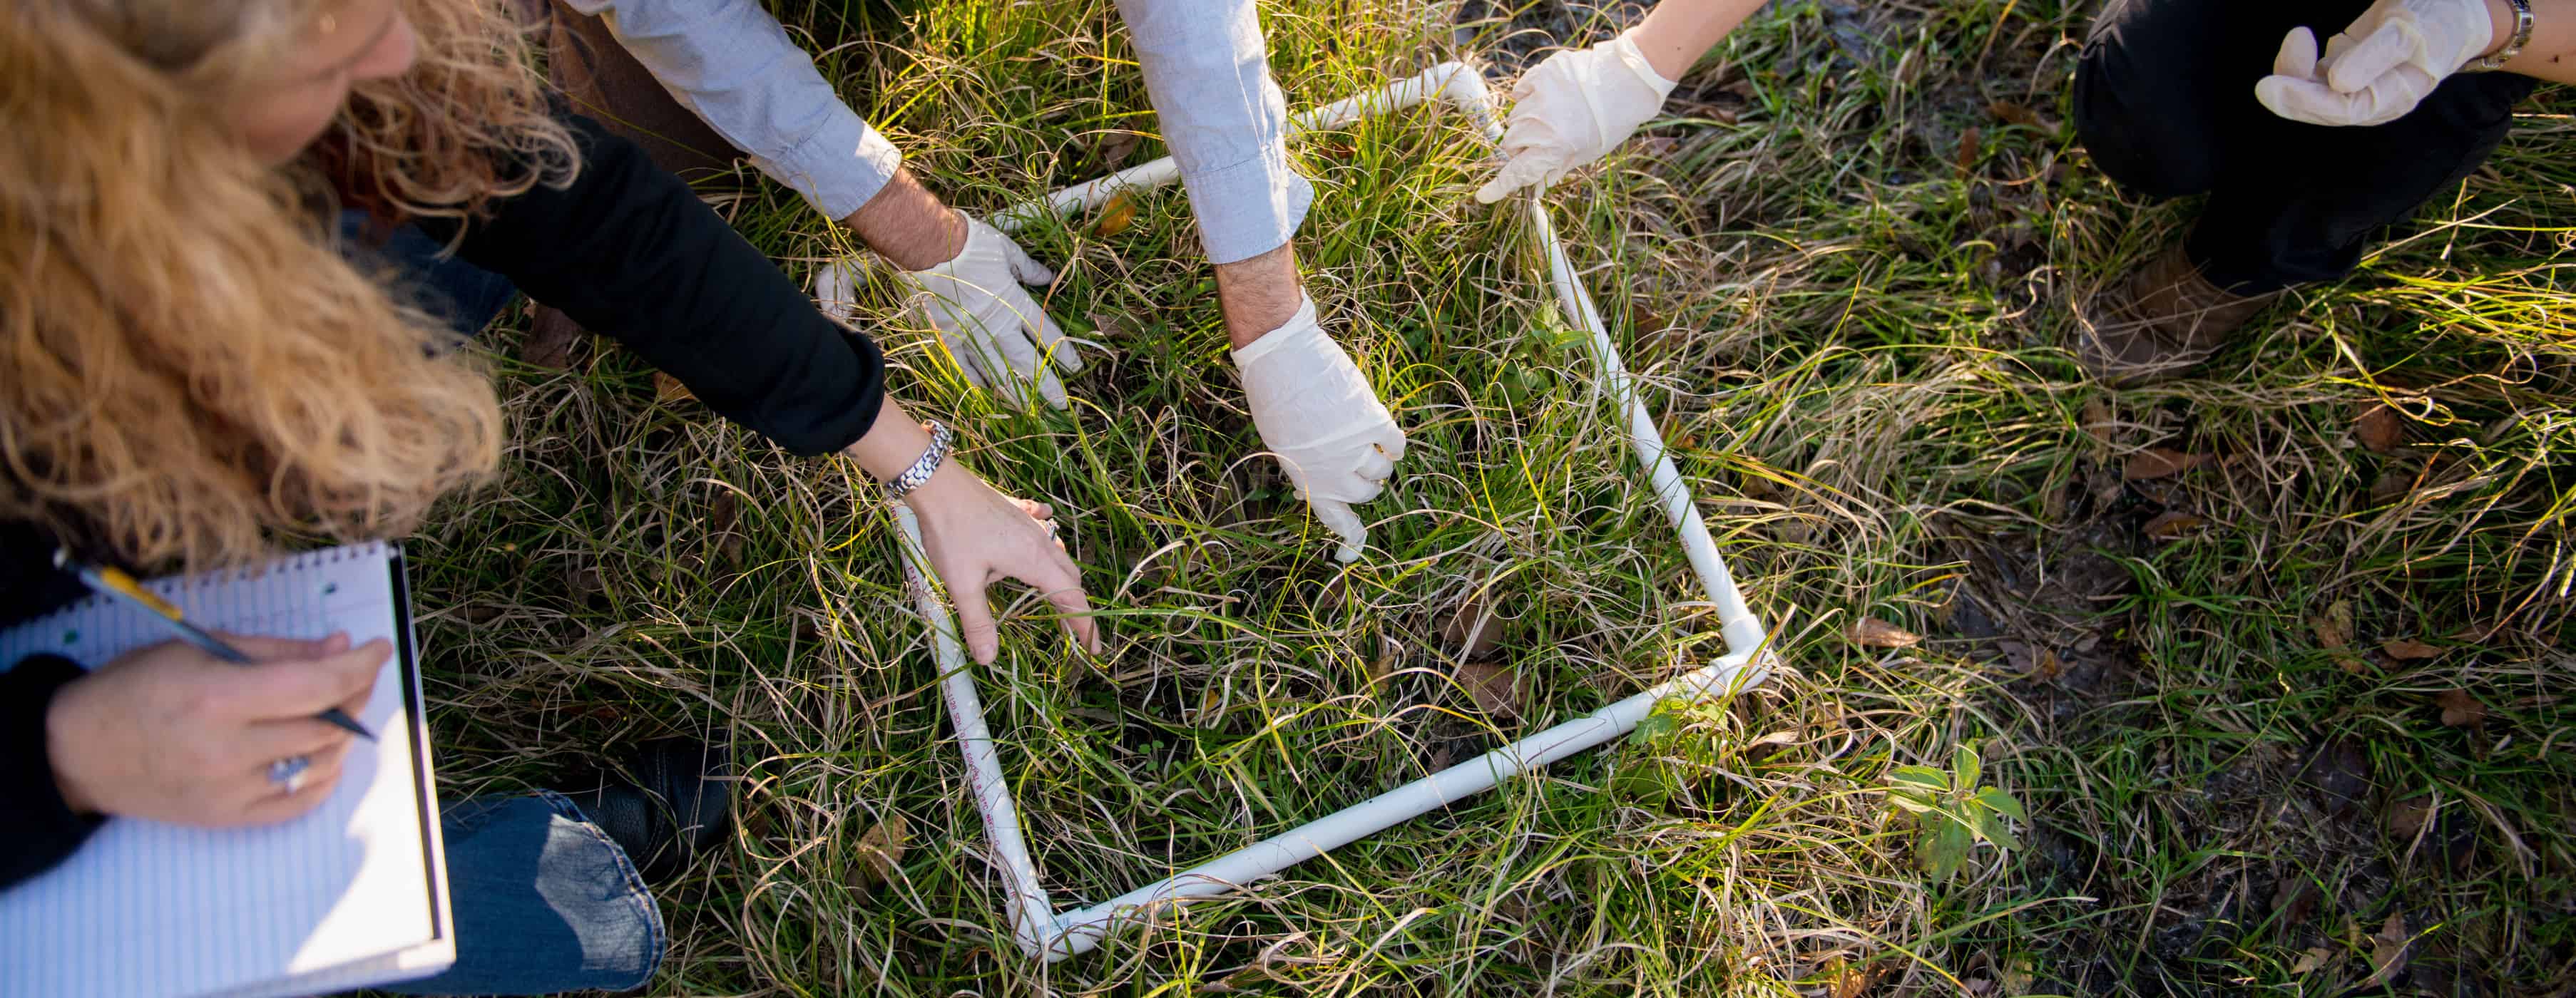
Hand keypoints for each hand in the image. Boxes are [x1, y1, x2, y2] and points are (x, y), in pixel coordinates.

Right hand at [46, 633, 389, 826]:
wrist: (77, 750)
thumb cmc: (135, 688)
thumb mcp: (200, 649)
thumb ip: (276, 651)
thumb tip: (338, 648)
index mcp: (218, 698)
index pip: (317, 685)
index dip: (359, 665)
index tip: (378, 649)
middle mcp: (228, 750)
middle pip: (326, 725)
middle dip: (354, 694)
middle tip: (354, 674)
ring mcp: (230, 791)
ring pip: (322, 763)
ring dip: (340, 733)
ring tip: (331, 709)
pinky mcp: (228, 818)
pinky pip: (300, 801)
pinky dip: (321, 775)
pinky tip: (317, 752)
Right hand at [815, 213, 1083, 409]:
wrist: (925, 243)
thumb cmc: (969, 242)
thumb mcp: (1006, 250)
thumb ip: (1027, 268)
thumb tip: (1047, 276)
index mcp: (1014, 300)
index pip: (1045, 333)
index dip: (1063, 352)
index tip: (1076, 368)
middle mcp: (995, 323)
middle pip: (1026, 361)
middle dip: (1046, 386)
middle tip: (1061, 405)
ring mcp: (969, 333)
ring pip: (997, 370)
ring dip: (1014, 391)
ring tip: (1029, 410)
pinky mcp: (946, 335)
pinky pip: (963, 365)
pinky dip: (976, 379)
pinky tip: (987, 391)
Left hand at [905, 462, 1101, 663]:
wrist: (938, 483)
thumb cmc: (951, 532)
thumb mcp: (962, 584)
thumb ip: (978, 622)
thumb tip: (988, 660)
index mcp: (1033, 562)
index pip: (1071, 599)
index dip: (1084, 626)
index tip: (1095, 649)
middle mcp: (1039, 542)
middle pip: (1070, 577)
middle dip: (1074, 605)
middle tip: (1069, 631)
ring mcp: (1029, 524)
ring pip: (1057, 553)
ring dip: (1062, 577)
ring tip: (1055, 594)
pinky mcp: (1016, 511)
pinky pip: (1042, 526)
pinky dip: (1048, 539)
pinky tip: (1044, 528)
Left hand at [1231, 296, 1406, 562]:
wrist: (1282, 358)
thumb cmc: (1273, 397)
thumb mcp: (1283, 443)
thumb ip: (1307, 464)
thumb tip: (1331, 476)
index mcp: (1306, 480)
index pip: (1334, 519)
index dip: (1350, 536)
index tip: (1356, 545)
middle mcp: (1333, 472)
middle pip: (1365, 493)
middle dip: (1366, 483)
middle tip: (1363, 468)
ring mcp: (1355, 448)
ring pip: (1382, 470)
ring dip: (1381, 463)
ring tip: (1375, 449)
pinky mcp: (1373, 422)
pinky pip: (1396, 443)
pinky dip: (1395, 444)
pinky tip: (1389, 438)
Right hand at [1476, 28, 1677, 203]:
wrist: (1629, 79)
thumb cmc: (1613, 121)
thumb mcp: (1588, 153)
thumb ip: (1558, 167)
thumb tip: (1537, 185)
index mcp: (1553, 150)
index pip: (1515, 174)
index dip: (1498, 187)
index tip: (1484, 195)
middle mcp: (1540, 125)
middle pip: (1511, 143)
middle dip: (1522, 148)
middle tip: (1543, 143)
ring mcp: (1537, 98)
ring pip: (1515, 117)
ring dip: (1527, 122)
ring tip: (1554, 116)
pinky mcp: (1540, 74)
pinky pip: (1520, 91)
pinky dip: (1528, 96)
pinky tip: (1547, 97)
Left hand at [2256, 0, 2501, 126]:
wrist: (2455, 9)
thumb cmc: (2438, 19)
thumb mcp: (2412, 30)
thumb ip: (2377, 55)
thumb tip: (2337, 83)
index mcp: (2395, 96)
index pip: (2344, 109)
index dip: (2307, 102)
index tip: (2274, 86)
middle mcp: (2373, 97)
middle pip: (2323, 108)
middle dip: (2291, 97)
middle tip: (2264, 84)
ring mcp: (2357, 84)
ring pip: (2313, 91)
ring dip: (2294, 72)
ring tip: (2297, 37)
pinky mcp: (2345, 67)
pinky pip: (2313, 73)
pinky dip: (2300, 61)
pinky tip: (2301, 39)